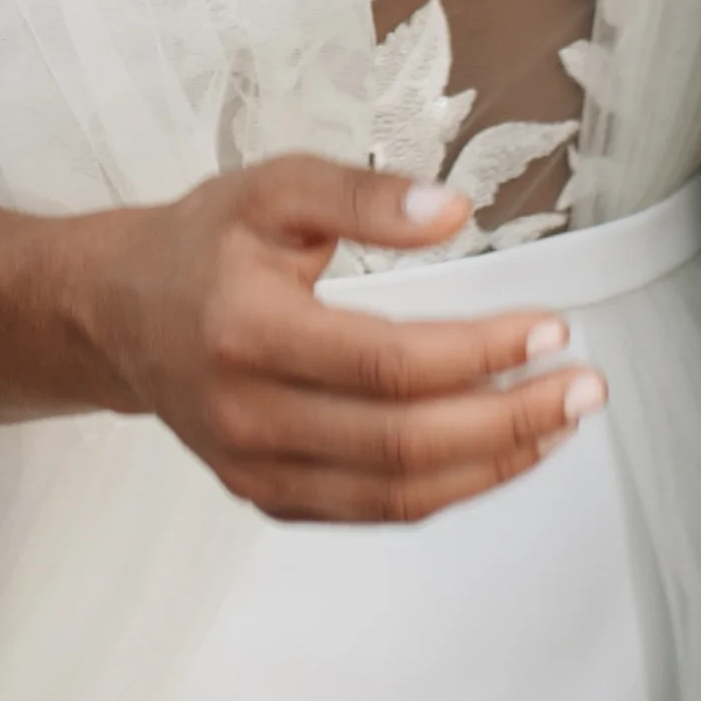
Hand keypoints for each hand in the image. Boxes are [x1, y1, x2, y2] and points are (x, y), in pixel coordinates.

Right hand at [75, 157, 599, 524]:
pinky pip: (372, 511)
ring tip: (557, 424)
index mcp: (246, 331)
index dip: (480, 352)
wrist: (117, 313)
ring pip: (396, 494)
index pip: (387, 362)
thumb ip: (363, 194)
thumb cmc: (203, 244)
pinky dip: (447, 490)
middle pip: (403, 442)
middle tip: (583, 388)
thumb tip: (454, 210)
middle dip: (509, 419)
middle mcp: (247, 415)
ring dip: (492, 465)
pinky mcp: (266, 497)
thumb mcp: (273, 188)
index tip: (550, 327)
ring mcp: (253, 469)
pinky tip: (498, 453)